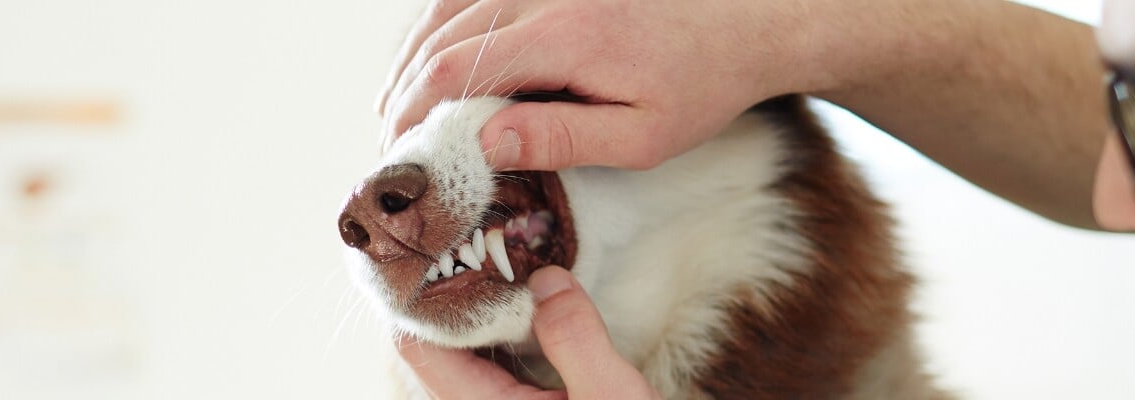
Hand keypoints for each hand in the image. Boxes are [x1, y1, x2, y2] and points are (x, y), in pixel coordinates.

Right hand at [377, 0, 859, 170]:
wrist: (745, 22)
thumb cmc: (698, 87)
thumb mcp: (641, 136)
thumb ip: (561, 138)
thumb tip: (484, 143)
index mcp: (565, 36)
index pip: (457, 69)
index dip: (414, 111)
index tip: (399, 153)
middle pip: (440, 36)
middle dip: (403, 90)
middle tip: (389, 143)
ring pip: (447, 8)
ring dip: (412, 59)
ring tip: (397, 110)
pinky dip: (438, 28)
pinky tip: (428, 65)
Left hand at [396, 266, 658, 398]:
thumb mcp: (612, 398)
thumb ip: (575, 337)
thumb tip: (546, 278)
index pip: (418, 347)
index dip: (422, 295)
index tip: (445, 245)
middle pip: (437, 349)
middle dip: (456, 296)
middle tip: (480, 242)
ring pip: (468, 362)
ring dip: (485, 317)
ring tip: (507, 267)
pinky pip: (496, 376)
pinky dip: (507, 341)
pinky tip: (535, 315)